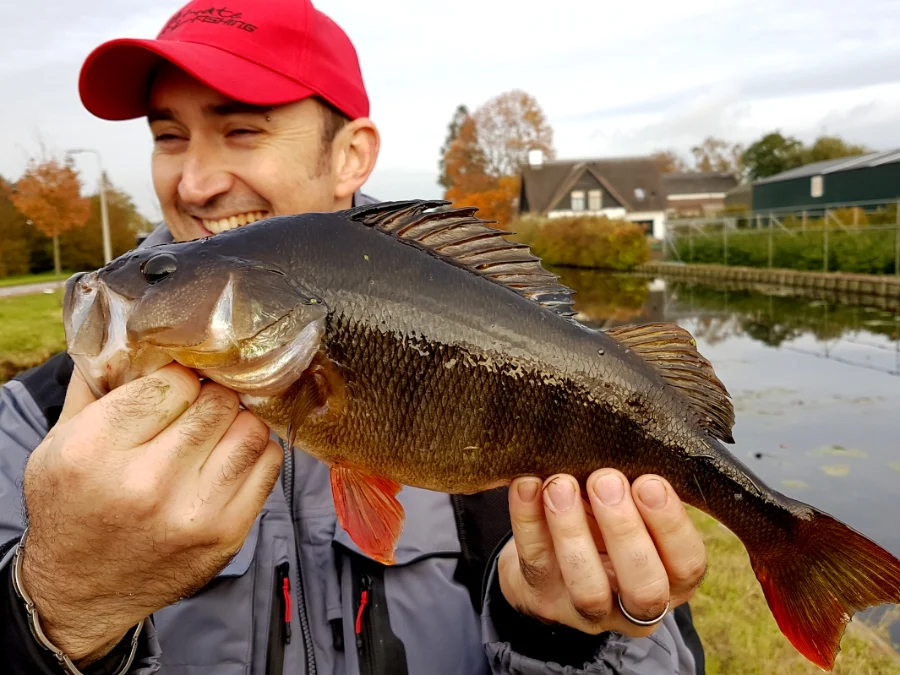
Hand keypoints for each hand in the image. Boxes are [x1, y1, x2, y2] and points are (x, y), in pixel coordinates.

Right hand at [19, 363, 282, 665]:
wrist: (82, 592)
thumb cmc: (73, 507)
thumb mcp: (59, 442)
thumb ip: (96, 385)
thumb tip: (133, 335)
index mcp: (96, 450)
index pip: (175, 381)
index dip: (179, 378)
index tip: (175, 388)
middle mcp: (147, 483)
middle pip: (217, 402)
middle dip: (211, 396)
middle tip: (200, 406)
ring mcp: (193, 512)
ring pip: (251, 429)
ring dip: (238, 421)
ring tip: (217, 430)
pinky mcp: (228, 533)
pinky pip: (269, 464)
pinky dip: (256, 451)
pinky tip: (230, 457)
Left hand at [498, 470, 706, 636]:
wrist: (552, 550)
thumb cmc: (605, 516)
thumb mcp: (631, 503)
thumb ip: (637, 485)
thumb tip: (630, 441)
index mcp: (671, 576)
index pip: (688, 564)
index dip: (671, 525)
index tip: (649, 481)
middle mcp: (636, 604)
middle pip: (644, 588)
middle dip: (624, 530)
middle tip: (606, 480)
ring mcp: (588, 610)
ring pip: (588, 590)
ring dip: (573, 532)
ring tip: (561, 484)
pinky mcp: (544, 598)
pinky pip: (535, 563)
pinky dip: (528, 521)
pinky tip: (528, 485)